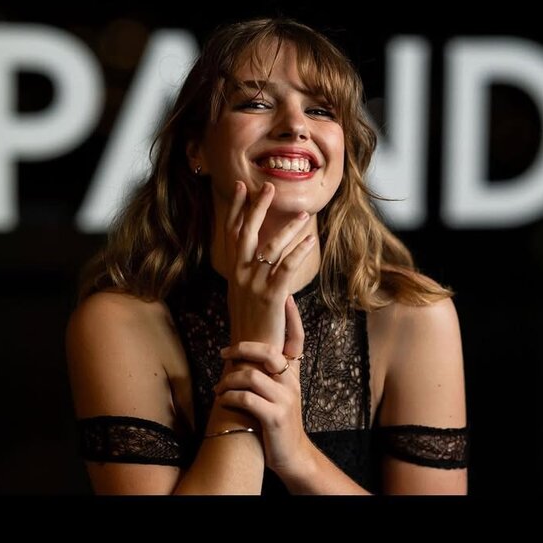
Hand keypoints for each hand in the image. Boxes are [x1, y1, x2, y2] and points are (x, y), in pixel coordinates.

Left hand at [215, 298, 310, 477]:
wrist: (292, 455)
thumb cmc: (278, 420)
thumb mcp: (280, 393)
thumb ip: (270, 373)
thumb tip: (248, 352)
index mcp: (293, 374)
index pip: (297, 340)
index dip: (293, 318)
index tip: (287, 297)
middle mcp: (291, 382)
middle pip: (268, 351)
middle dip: (242, 348)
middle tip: (224, 353)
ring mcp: (285, 399)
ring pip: (251, 375)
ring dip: (229, 379)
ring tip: (219, 387)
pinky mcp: (275, 416)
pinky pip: (247, 399)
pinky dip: (230, 397)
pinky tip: (224, 400)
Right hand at [223, 180, 315, 348]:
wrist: (252, 355)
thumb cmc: (253, 325)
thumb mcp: (245, 295)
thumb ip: (250, 274)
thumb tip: (262, 255)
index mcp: (234, 273)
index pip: (231, 233)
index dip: (235, 209)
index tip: (240, 187)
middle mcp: (240, 276)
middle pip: (245, 233)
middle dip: (256, 207)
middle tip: (267, 187)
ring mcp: (254, 286)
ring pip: (270, 248)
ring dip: (288, 228)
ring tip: (304, 214)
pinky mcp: (271, 297)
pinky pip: (286, 268)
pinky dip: (300, 252)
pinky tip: (312, 241)